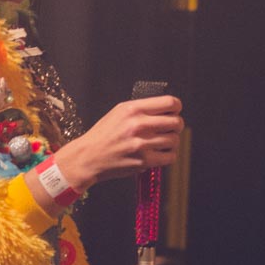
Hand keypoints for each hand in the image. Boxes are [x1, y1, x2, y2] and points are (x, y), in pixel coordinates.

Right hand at [52, 95, 182, 190]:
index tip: (174, 112)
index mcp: (133, 109)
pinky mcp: (144, 161)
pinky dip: (168, 155)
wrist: (88, 157)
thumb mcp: (118, 113)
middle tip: (171, 129)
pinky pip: (170, 157)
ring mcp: (142, 144)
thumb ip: (141, 109)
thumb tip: (166, 110)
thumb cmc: (102, 135)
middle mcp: (138, 125)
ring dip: (172, 142)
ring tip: (162, 143)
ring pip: (174, 140)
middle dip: (177, 125)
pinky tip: (160, 153)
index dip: (176, 108)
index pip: (170, 103)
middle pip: (176, 122)